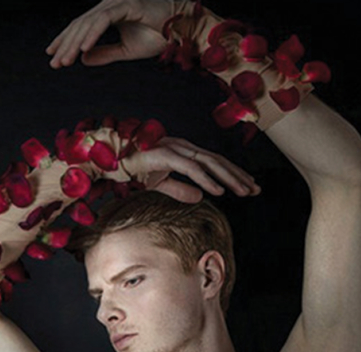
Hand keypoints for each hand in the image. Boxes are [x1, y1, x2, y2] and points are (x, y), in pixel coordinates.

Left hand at [45, 0, 170, 67]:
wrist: (182, 30)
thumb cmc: (158, 36)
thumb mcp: (126, 50)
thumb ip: (105, 54)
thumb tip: (84, 59)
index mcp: (107, 13)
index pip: (81, 27)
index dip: (65, 40)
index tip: (53, 55)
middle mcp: (109, 5)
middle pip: (80, 25)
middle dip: (66, 45)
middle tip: (54, 63)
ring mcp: (117, 3)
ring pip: (88, 23)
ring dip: (75, 44)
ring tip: (65, 61)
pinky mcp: (127, 5)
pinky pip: (103, 20)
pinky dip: (92, 35)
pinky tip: (83, 50)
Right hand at [123, 137, 261, 202]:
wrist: (104, 164)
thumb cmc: (128, 171)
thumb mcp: (159, 184)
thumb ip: (179, 189)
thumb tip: (200, 197)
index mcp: (180, 151)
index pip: (212, 161)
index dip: (231, 173)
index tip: (248, 185)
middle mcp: (180, 146)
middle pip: (216, 160)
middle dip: (238, 175)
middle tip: (255, 189)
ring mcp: (172, 148)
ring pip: (208, 163)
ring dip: (228, 178)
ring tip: (244, 191)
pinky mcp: (163, 155)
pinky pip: (190, 168)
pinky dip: (206, 179)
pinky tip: (219, 191)